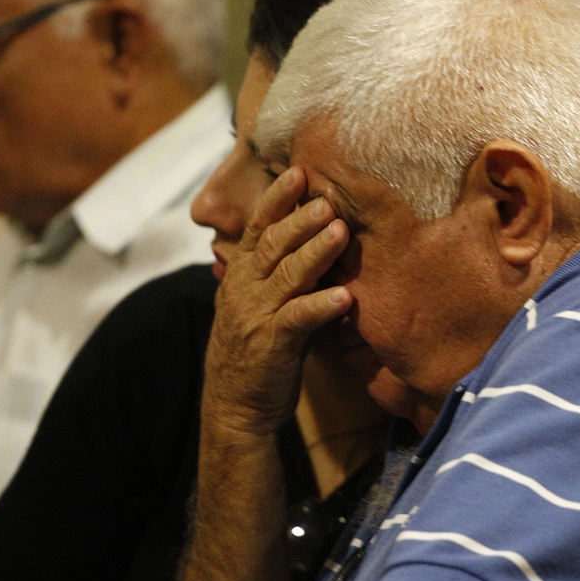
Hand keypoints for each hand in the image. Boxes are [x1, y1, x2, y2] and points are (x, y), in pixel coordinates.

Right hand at [204, 167, 352, 438]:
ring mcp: (257, 315)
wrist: (234, 407)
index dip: (277, 200)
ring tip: (340, 232)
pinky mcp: (273, 344)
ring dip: (316, 252)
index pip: (258, 228)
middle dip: (301, 218)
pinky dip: (321, 306)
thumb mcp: (255, 305)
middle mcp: (244, 289)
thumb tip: (305, 239)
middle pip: (273, 244)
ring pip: (288, 275)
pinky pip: (299, 319)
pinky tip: (345, 297)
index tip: (298, 172)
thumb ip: (273, 274)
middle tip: (328, 198)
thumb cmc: (253, 353)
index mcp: (240, 275)